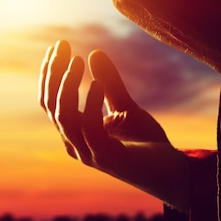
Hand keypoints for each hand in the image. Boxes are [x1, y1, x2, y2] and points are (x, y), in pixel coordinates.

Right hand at [38, 40, 190, 209]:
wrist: (171, 174)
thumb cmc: (145, 144)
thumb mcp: (126, 107)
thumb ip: (110, 84)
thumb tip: (93, 53)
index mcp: (75, 132)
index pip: (50, 101)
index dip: (50, 74)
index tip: (58, 46)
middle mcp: (75, 143)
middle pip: (52, 106)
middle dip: (54, 74)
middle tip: (63, 46)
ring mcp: (88, 152)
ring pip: (65, 116)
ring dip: (67, 85)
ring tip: (77, 61)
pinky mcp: (106, 158)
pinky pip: (90, 129)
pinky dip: (90, 104)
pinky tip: (98, 84)